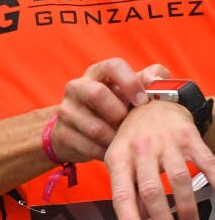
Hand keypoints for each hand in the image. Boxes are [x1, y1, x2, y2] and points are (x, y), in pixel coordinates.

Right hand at [52, 59, 168, 161]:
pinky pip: (89, 147)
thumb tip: (158, 76)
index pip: (113, 66)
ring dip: (115, 139)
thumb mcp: (128, 93)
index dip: (131, 82)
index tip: (142, 101)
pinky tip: (112, 151)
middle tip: (130, 125)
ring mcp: (66, 110)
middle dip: (118, 114)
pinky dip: (106, 153)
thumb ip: (147, 82)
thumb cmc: (112, 108)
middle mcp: (77, 87)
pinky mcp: (61, 133)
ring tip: (125, 142)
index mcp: (97, 73)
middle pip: (96, 93)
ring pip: (95, 127)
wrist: (77, 132)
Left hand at [106, 99, 214, 219]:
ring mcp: (165, 142)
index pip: (120, 191)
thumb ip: (127, 187)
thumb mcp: (120, 158)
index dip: (127, 216)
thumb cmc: (133, 137)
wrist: (151, 100)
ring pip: (178, 179)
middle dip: (162, 219)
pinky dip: (214, 179)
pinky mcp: (188, 136)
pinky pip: (205, 161)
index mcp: (118, 156)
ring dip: (187, 207)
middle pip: (151, 189)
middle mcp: (140, 148)